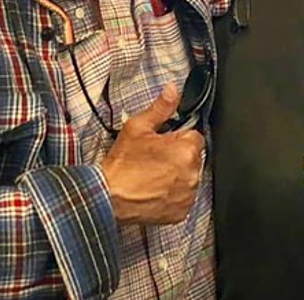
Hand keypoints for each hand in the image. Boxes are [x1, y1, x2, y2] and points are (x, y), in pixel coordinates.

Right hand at [100, 83, 205, 224]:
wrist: (109, 196)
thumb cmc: (123, 164)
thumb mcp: (138, 127)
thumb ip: (160, 108)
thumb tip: (172, 91)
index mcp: (186, 150)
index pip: (195, 137)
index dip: (178, 138)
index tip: (164, 143)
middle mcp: (192, 173)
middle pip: (192, 158)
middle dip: (178, 156)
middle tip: (155, 158)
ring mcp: (188, 195)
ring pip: (189, 178)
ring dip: (177, 175)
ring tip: (153, 175)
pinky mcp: (181, 212)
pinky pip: (184, 198)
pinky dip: (173, 194)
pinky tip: (156, 190)